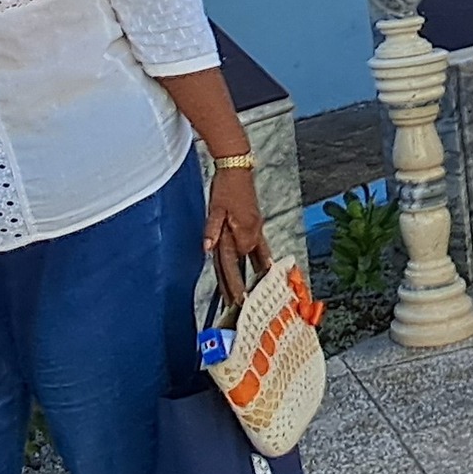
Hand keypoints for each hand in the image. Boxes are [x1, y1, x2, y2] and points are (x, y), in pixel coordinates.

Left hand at [202, 164, 269, 304]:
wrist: (238, 168)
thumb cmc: (226, 185)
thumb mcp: (215, 207)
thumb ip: (212, 229)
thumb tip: (208, 248)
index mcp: (241, 232)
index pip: (234, 264)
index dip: (233, 284)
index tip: (235, 302)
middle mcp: (250, 234)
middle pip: (242, 264)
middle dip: (239, 285)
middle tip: (238, 306)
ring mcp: (255, 229)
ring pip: (252, 258)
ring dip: (251, 276)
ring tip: (252, 294)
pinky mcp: (255, 224)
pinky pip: (259, 247)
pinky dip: (260, 260)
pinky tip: (264, 268)